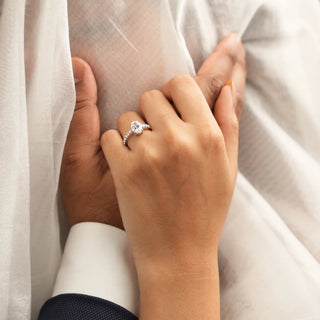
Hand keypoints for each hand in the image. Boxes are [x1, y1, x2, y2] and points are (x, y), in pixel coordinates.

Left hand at [59, 34, 244, 228]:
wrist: (178, 253)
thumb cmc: (206, 212)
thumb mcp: (229, 168)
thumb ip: (228, 123)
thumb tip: (224, 89)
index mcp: (207, 135)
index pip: (181, 83)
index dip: (173, 91)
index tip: (171, 106)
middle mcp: (179, 140)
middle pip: (150, 96)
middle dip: (153, 111)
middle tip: (158, 134)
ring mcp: (149, 155)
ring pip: (127, 116)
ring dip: (133, 130)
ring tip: (144, 154)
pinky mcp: (124, 170)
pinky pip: (109, 137)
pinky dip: (115, 146)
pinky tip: (128, 164)